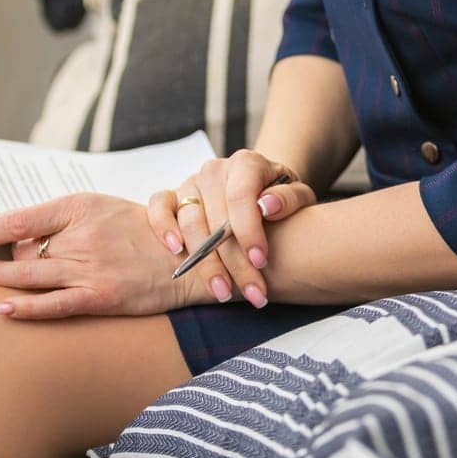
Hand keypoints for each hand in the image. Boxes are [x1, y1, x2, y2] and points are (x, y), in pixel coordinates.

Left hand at [0, 191, 225, 319]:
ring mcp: (90, 268)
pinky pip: (53, 305)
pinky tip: (2, 309)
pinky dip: (24, 308)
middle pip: (23, 249)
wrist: (188, 259)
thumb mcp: (103, 209)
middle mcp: (82, 235)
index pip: (21, 218)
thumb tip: (21, 236)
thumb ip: (65, 220)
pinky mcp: (100, 297)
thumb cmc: (141, 232)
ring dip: (1, 278)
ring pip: (31, 276)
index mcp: (81, 206)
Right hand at [146, 149, 317, 307]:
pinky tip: (176, 251)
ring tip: (222, 292)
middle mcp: (215, 170)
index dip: (249, 231)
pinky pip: (158, 207)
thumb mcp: (298, 195)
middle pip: (217, 219)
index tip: (261, 261)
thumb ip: (289, 199)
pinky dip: (163, 227)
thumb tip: (269, 206)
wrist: (260, 192)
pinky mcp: (173, 196)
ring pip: (190, 221)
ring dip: (205, 262)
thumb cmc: (280, 197)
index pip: (241, 196)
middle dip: (236, 263)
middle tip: (253, 294)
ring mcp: (191, 183)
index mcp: (246, 163)